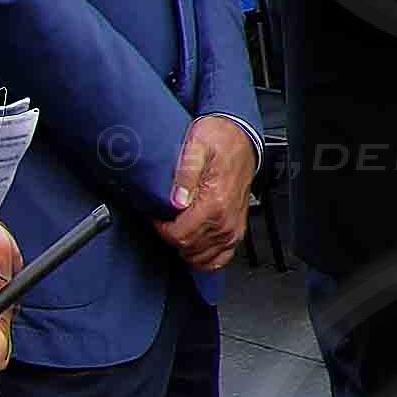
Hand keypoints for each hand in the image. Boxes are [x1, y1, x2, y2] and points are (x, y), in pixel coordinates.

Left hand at [164, 112, 256, 275]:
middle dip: (170, 236)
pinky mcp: (236, 231)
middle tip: (165, 218)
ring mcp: (233, 228)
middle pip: (187, 247)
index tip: (155, 214)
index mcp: (215, 204)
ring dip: (184, 247)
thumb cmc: (219, 141)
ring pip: (201, 257)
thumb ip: (185, 174)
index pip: (178, 235)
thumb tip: (176, 201)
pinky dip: (204, 258)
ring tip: (177, 227)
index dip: (159, 228)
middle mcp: (226, 221)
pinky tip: (193, 245)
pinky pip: (220, 258)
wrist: (241, 138)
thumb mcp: (197, 146)